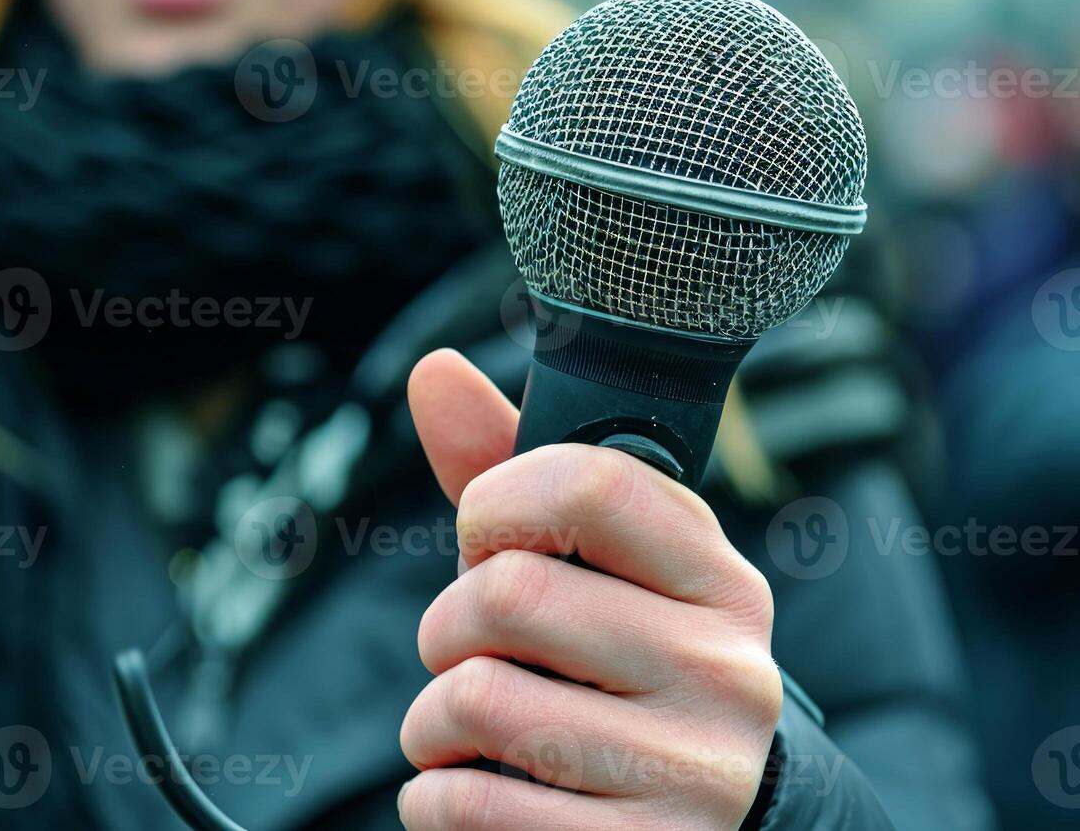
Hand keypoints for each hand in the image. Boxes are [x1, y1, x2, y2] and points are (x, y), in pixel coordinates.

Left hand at [398, 350, 781, 830]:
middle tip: (465, 653)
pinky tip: (473, 788)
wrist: (706, 828)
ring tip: (468, 730)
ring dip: (431, 721)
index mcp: (719, 579)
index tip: (485, 541)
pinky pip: (468, 802)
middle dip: (445, 627)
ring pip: (476, 699)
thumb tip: (434, 370)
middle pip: (508, 593)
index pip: (589, 484)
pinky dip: (433, 797)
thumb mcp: (589, 574)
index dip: (497, 505)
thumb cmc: (617, 671)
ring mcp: (691, 769)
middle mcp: (725, 669)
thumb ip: (508, 474)